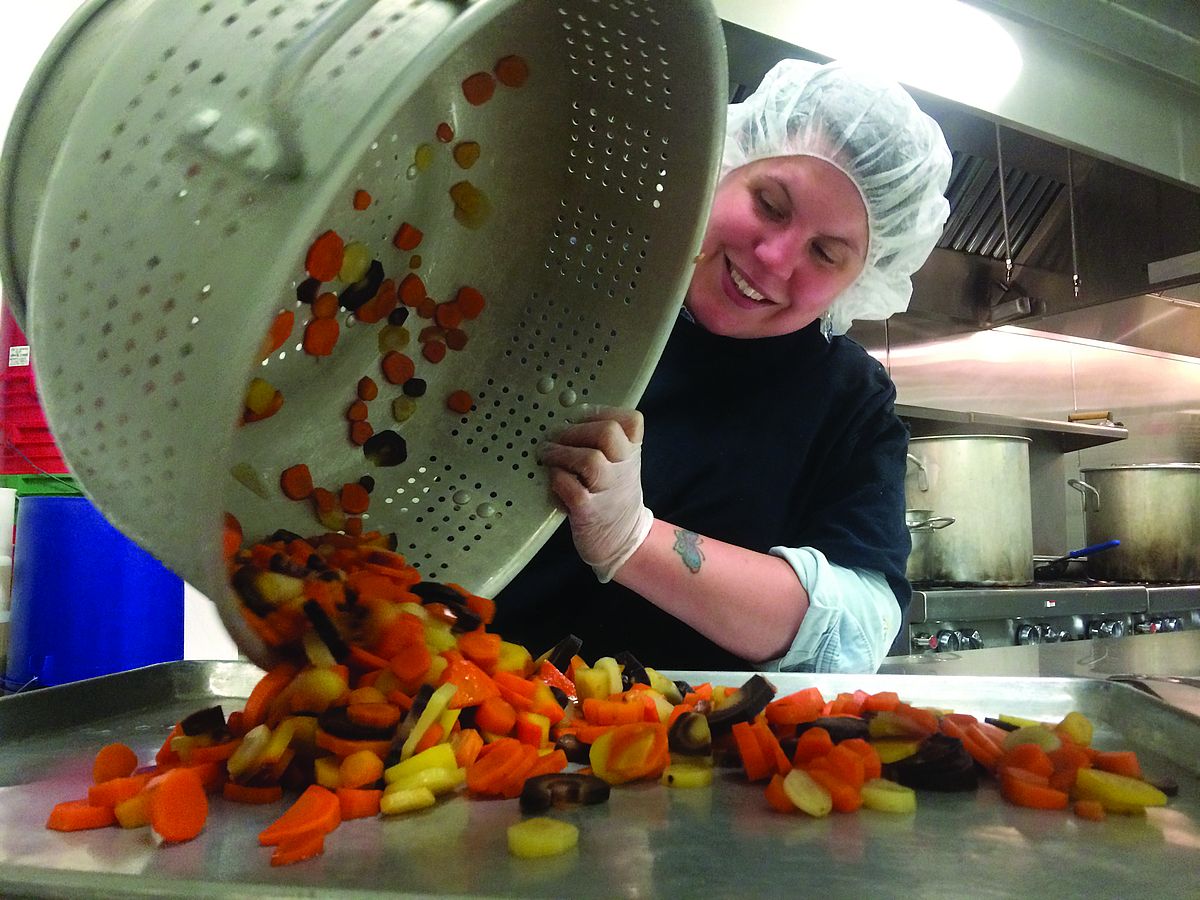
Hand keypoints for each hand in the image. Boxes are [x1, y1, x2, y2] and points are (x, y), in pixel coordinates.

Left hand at [539, 406, 653, 582]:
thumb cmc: (612, 496)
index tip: (579, 415)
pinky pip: (569, 487)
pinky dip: (556, 479)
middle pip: (609, 433)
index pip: (631, 420)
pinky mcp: (589, 511)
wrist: (623, 540)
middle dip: (576, 430)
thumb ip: (603, 443)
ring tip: (546, 455)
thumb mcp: (620, 466)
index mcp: (631, 453)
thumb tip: (564, 420)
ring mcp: (608, 490)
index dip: (602, 411)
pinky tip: (552, 481)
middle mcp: (623, 469)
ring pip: (590, 460)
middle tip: (556, 436)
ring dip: (561, 453)